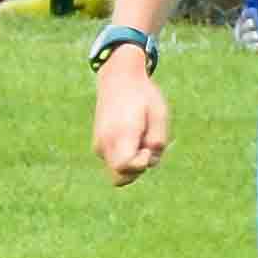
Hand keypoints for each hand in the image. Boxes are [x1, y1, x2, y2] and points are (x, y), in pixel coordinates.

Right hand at [91, 57, 168, 182]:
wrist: (118, 79)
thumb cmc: (143, 96)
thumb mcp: (160, 115)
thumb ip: (157, 141)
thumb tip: (147, 161)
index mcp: (121, 132)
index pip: (125, 166)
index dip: (141, 165)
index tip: (148, 149)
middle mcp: (105, 141)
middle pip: (119, 178)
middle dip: (137, 170)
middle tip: (146, 147)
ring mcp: (99, 144)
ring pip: (117, 172)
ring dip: (133, 164)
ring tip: (139, 138)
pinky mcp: (98, 145)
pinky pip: (114, 163)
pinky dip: (126, 157)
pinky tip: (131, 137)